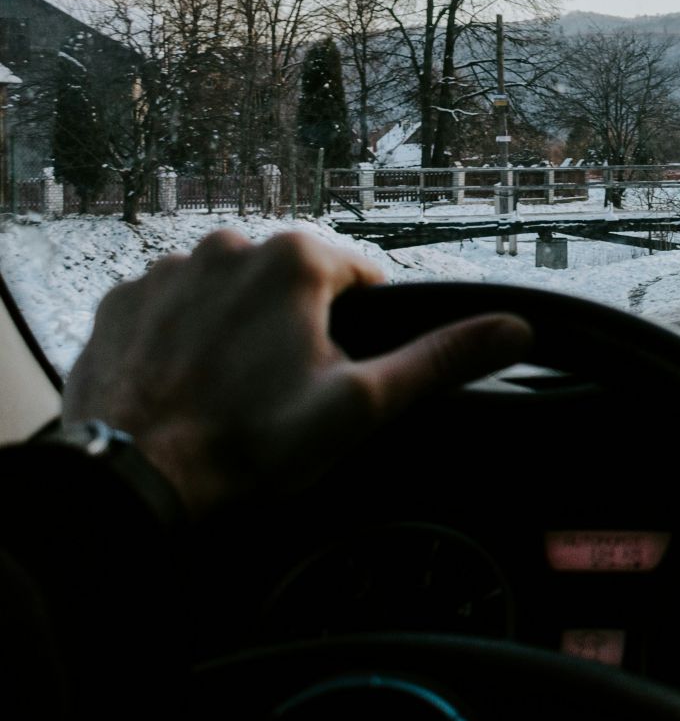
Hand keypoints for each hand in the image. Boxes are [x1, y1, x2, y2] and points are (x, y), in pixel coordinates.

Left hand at [62, 229, 532, 518]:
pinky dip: (188, 340)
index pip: (360, 276)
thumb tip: (516, 327)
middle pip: (293, 282)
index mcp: (295, 259)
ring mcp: (167, 270)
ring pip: (232, 293)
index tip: (343, 377)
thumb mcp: (364, 405)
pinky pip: (175, 309)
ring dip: (242, 330)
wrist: (133, 476)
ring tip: (236, 395)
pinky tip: (191, 387)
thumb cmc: (253, 443)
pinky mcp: (122, 301)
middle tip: (289, 394)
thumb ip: (441, 359)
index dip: (365, 330)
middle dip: (300, 328)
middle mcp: (227, 245)